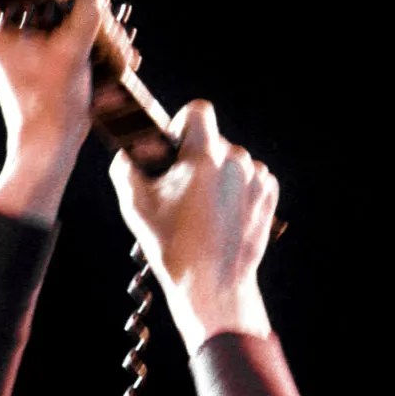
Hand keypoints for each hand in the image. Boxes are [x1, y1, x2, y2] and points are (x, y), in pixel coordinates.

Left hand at [0, 0, 107, 223]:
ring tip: (123, 52)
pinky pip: (70, 38)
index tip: (96, 0)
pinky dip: (94, 46)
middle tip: (116, 32)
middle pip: (54, 2)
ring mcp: (25, 45)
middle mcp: (5, 30)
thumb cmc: (51, 103)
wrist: (50, 149)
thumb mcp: (73, 48)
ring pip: (68, 20)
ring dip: (100, 34)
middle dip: (93, 18)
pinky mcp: (44, 59)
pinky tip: (120, 57)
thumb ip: (87, 7)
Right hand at [109, 101, 278, 348]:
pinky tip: (221, 214)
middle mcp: (236, 161)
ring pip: (232, 160)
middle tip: (182, 189)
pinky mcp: (269, 195)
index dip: (181, 123)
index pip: (198, 110)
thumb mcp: (136, 206)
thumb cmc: (172, 245)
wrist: (213, 284)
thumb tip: (126, 153)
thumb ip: (125, 168)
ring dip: (217, 174)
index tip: (174, 146)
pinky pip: (250, 177)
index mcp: (204, 156)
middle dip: (196, 157)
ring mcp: (257, 178)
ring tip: (202, 207)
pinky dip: (236, 188)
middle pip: (213, 140)